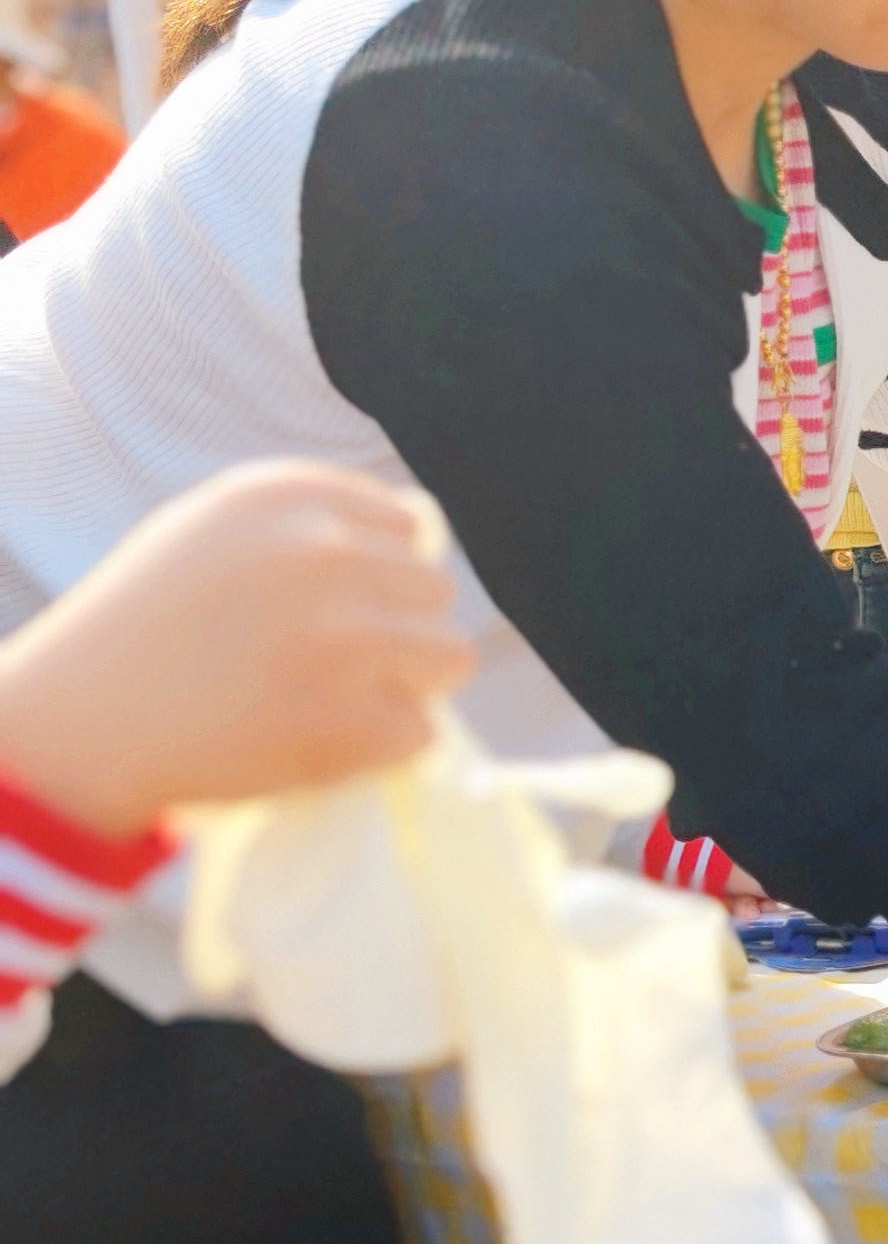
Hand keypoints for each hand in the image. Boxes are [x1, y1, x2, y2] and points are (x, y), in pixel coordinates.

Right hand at [0, 459, 471, 838]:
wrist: (81, 719)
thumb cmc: (148, 624)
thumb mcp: (215, 531)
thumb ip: (311, 524)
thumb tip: (421, 532)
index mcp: (288, 496)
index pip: (407, 528)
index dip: (373, 577)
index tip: (320, 608)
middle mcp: (323, 553)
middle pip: (436, 591)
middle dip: (394, 629)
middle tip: (321, 663)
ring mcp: (343, 637)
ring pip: (450, 656)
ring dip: (403, 685)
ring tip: (328, 698)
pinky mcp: (350, 717)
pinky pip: (422, 732)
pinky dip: (378, 747)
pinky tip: (309, 738)